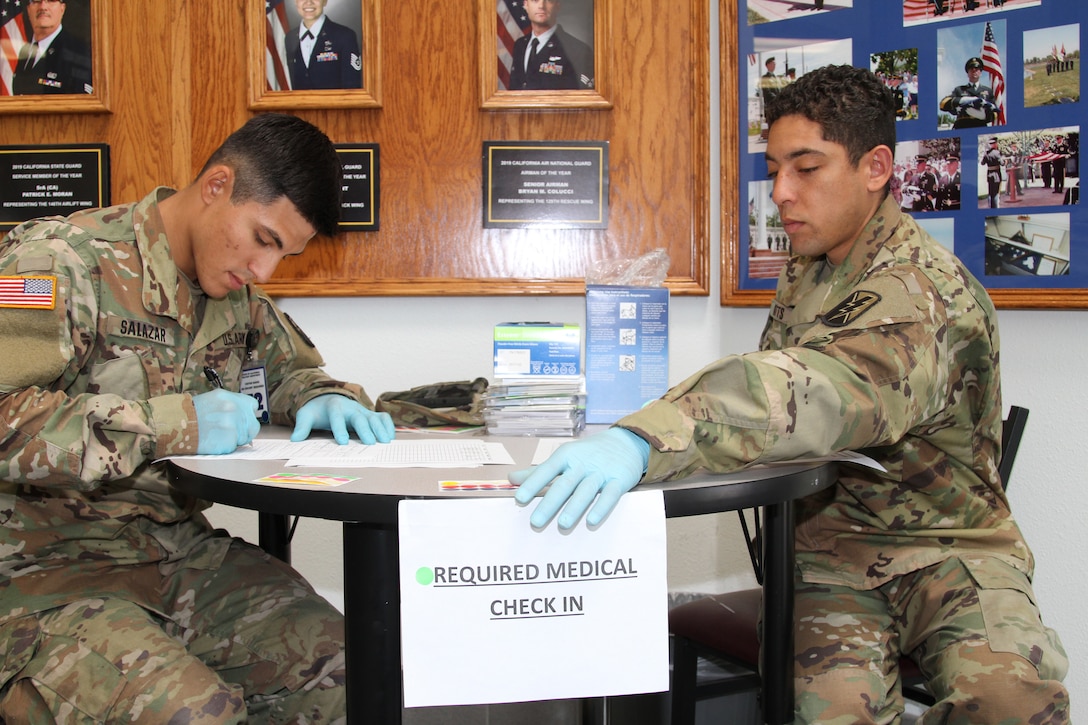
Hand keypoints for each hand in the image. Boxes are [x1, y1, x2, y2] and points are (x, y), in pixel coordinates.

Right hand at [192, 389, 260, 454]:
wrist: (174, 425)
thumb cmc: (190, 414)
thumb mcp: (212, 400)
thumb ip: (230, 406)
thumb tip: (243, 415)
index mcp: (230, 398)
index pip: (252, 406)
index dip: (248, 415)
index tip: (243, 420)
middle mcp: (234, 409)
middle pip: (253, 425)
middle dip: (244, 432)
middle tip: (229, 434)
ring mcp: (233, 425)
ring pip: (244, 438)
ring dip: (234, 440)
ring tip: (216, 436)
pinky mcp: (229, 440)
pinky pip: (233, 447)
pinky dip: (225, 447)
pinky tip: (213, 442)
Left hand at [290, 394, 394, 444]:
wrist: (327, 398)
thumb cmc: (318, 411)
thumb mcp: (306, 415)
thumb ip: (302, 427)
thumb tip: (295, 439)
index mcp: (334, 406)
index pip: (337, 416)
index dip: (340, 428)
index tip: (342, 442)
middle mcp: (350, 407)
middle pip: (359, 417)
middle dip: (365, 429)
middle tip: (370, 443)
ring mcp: (362, 410)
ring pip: (373, 417)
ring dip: (380, 428)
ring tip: (385, 441)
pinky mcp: (369, 414)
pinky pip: (382, 417)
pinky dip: (387, 425)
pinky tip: (390, 437)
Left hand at [510, 427, 650, 529]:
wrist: (626, 442)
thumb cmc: (587, 454)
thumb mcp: (563, 458)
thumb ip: (538, 471)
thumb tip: (510, 479)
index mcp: (565, 456)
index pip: (546, 470)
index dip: (533, 484)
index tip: (519, 499)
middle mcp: (582, 464)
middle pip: (564, 484)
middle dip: (549, 503)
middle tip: (535, 522)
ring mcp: (601, 472)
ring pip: (586, 491)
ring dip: (574, 508)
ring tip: (562, 525)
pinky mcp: (619, 480)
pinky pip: (610, 495)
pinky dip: (601, 507)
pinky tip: (592, 521)